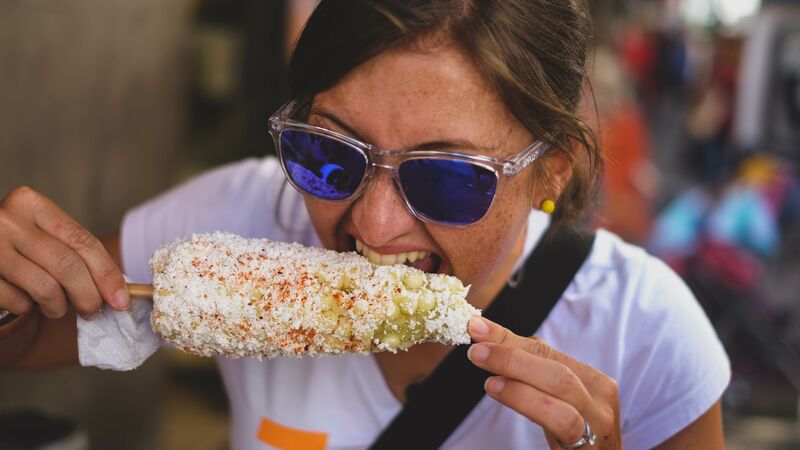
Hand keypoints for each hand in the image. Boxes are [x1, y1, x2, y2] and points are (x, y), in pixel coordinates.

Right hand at [0, 186, 128, 319]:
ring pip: (45, 287)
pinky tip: (26, 301)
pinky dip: (28, 309)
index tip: (121, 299)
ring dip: (58, 306)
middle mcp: (7, 221)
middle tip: (93, 310)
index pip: (82, 241)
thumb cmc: (18, 246)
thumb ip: (76, 253)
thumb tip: (117, 291)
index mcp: (31, 204)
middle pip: (67, 265)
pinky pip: (17, 301)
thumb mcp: (45, 236)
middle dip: (88, 295)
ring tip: (57, 307)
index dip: (107, 273)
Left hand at [467, 316, 621, 448]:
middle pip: (557, 371)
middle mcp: (600, 398)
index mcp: (591, 381)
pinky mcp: (590, 447)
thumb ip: (528, 374)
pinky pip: (565, 424)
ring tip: (489, 382)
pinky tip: (503, 396)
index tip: (477, 328)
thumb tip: (487, 341)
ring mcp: (599, 424)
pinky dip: (533, 405)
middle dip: (513, 358)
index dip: (508, 339)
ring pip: (564, 392)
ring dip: (521, 385)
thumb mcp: (553, 401)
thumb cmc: (573, 435)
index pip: (545, 352)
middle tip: (477, 352)